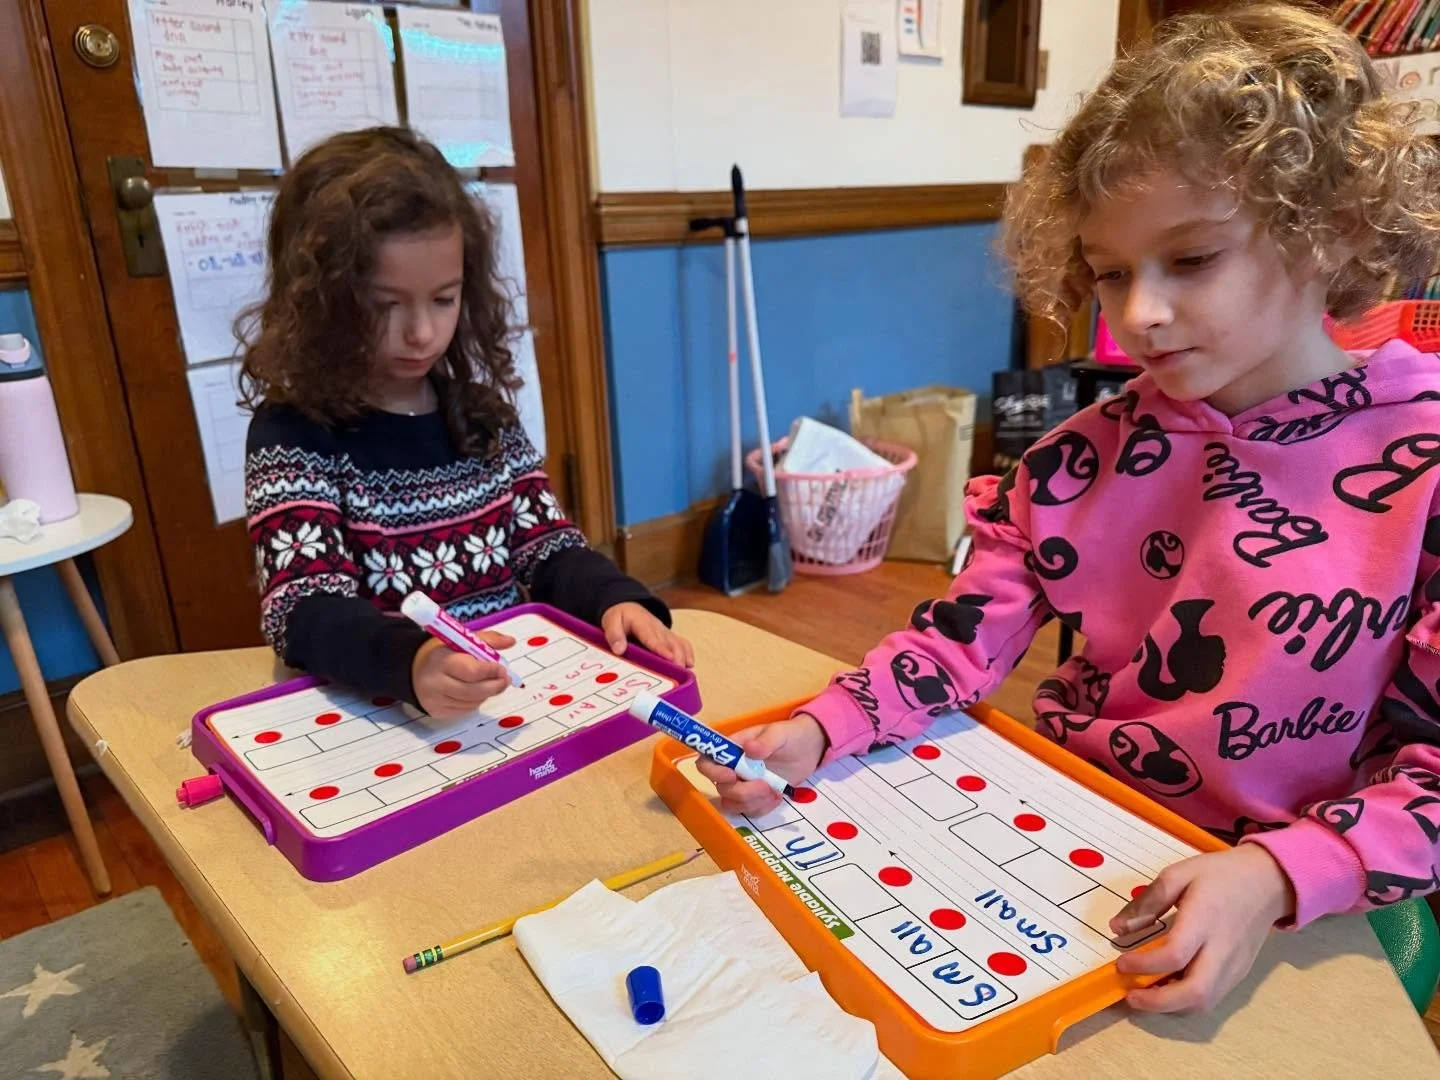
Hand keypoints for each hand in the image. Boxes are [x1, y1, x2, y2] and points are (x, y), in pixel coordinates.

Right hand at [410, 632, 515, 718]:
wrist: (415, 669)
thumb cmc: (443, 654)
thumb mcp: (461, 640)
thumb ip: (487, 640)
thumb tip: (510, 641)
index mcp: (442, 661)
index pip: (471, 671)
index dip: (491, 671)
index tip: (502, 669)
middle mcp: (436, 683)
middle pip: (473, 691)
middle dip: (494, 686)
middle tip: (505, 680)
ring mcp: (435, 700)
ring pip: (472, 703)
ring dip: (486, 694)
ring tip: (489, 683)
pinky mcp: (437, 712)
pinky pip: (465, 710)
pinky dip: (475, 702)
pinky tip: (474, 692)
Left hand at [600, 602, 694, 666]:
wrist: (629, 608)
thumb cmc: (620, 617)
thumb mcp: (611, 622)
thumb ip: (614, 635)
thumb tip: (619, 650)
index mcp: (643, 624)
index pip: (653, 638)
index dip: (662, 649)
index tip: (669, 658)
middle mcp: (658, 628)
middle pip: (670, 643)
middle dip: (677, 657)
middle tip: (679, 673)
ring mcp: (666, 633)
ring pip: (679, 644)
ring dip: (684, 657)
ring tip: (686, 673)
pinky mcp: (669, 637)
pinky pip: (682, 643)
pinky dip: (688, 653)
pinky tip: (690, 665)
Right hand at [695, 713, 828, 814]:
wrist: (808, 750)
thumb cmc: (789, 735)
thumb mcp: (780, 733)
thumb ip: (765, 741)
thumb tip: (748, 749)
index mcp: (732, 750)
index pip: (707, 763)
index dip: (712, 772)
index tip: (731, 776)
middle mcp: (733, 770)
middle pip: (721, 788)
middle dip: (741, 791)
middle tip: (764, 784)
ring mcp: (744, 786)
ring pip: (733, 804)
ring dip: (752, 801)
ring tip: (773, 790)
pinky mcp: (756, 799)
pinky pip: (750, 811)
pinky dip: (763, 807)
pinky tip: (776, 795)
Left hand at [1111, 844, 1294, 1013]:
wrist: (1267, 883)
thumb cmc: (1220, 875)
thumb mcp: (1177, 874)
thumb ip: (1146, 902)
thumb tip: (1117, 928)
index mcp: (1204, 920)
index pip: (1174, 955)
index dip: (1144, 965)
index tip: (1121, 963)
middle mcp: (1222, 950)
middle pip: (1195, 992)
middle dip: (1158, 1003)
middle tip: (1131, 996)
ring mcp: (1234, 966)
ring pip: (1204, 1002)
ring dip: (1172, 1006)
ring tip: (1145, 995)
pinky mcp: (1239, 974)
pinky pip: (1212, 998)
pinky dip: (1187, 1001)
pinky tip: (1167, 988)